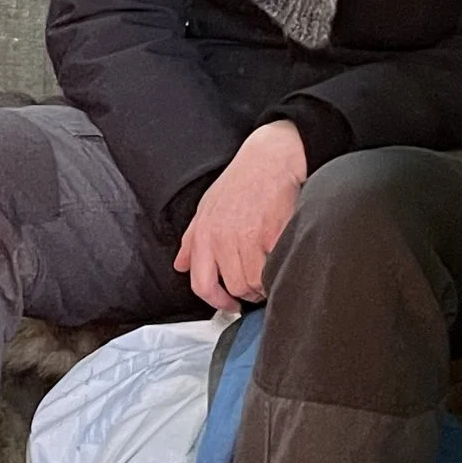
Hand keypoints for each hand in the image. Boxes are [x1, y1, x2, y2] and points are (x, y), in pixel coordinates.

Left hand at [174, 119, 307, 311]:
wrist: (271, 158)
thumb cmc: (241, 180)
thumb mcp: (207, 207)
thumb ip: (192, 240)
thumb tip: (181, 265)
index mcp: (204, 234)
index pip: (201, 284)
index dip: (217, 301)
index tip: (229, 304)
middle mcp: (223, 238)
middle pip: (235, 287)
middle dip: (247, 293)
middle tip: (256, 287)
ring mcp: (249, 237)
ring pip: (256, 282)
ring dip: (265, 285)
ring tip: (270, 274)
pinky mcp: (274, 234)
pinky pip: (275, 268)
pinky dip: (280, 271)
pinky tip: (281, 262)